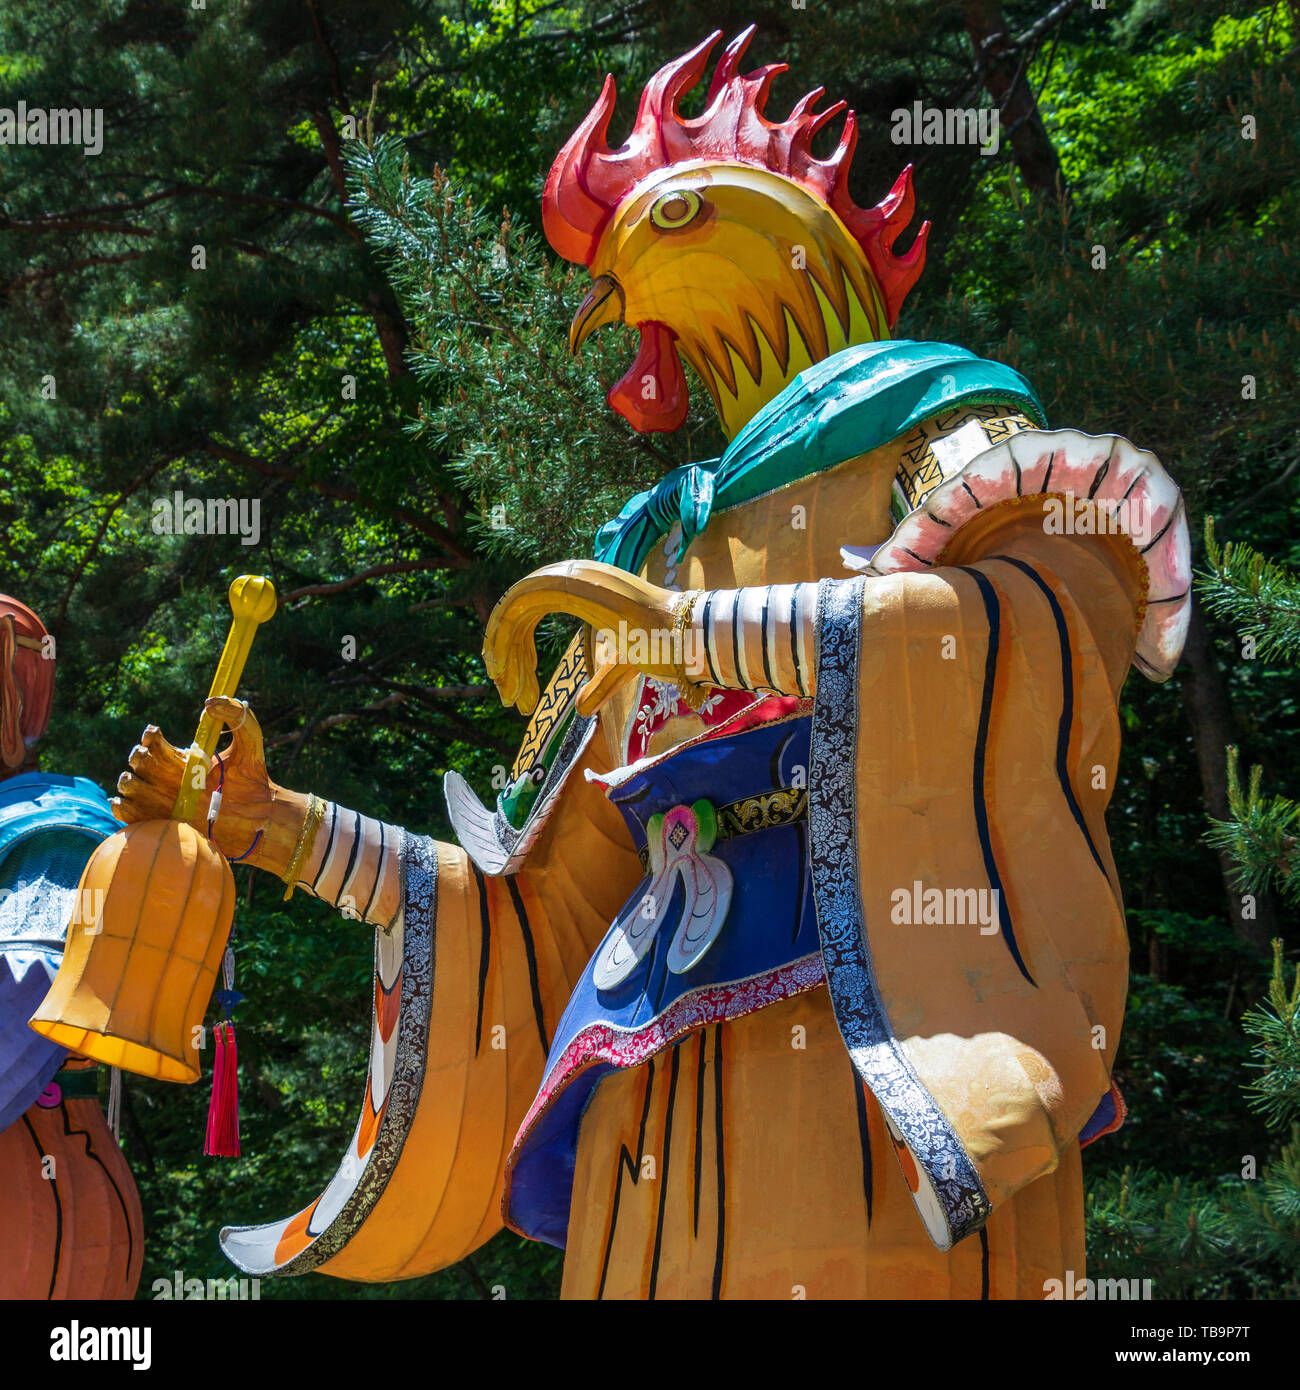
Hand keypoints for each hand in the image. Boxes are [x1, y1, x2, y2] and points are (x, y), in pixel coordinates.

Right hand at [113, 696, 276, 863]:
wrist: (260, 817)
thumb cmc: (254, 779)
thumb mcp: (250, 742)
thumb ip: (236, 715)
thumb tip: (209, 702)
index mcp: (183, 758)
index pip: (154, 741)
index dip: (149, 735)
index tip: (155, 734)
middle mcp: (168, 777)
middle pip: (137, 761)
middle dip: (139, 757)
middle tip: (153, 760)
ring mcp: (161, 799)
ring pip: (127, 784)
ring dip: (129, 781)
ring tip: (149, 786)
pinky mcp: (158, 822)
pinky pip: (127, 813)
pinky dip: (122, 806)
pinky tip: (131, 802)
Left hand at [483, 560, 684, 715]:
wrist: (689, 638)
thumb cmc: (664, 648)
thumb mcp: (621, 668)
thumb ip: (599, 683)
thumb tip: (581, 708)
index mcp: (586, 587)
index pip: (534, 609)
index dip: (516, 648)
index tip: (513, 687)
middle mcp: (577, 575)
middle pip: (519, 610)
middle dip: (504, 655)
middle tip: (507, 698)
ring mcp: (576, 575)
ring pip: (514, 608)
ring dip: (501, 653)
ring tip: (507, 696)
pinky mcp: (575, 584)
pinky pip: (522, 602)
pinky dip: (503, 637)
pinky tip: (504, 673)